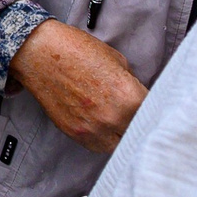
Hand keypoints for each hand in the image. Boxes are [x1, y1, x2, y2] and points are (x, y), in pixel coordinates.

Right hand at [10, 20, 146, 153]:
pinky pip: (98, 146)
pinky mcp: (75, 134)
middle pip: (140, 134)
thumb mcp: (116, 60)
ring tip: (117, 120)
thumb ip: (131, 84)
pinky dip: (102, 138)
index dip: (157, 111)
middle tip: (136, 115)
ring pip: (120, 145)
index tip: (155, 109)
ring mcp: (93, 129)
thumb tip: (139, 98)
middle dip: (139, 123)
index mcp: (129, 97)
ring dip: (122, 135)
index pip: (156, 115)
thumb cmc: (76, 50)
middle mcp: (114, 118)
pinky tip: (101, 124)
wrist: (39, 52)